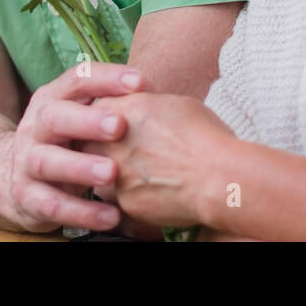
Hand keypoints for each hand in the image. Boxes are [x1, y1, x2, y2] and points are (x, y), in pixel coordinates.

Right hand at [0, 63, 144, 232]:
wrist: (14, 177)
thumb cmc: (68, 141)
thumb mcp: (82, 117)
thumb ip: (113, 106)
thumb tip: (159, 99)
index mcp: (53, 98)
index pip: (76, 79)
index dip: (106, 79)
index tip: (138, 82)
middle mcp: (35, 126)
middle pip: (56, 117)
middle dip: (88, 121)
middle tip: (119, 126)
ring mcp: (26, 162)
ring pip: (49, 162)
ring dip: (81, 167)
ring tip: (112, 173)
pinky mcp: (27, 197)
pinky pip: (53, 205)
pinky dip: (82, 212)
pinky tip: (110, 216)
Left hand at [82, 92, 235, 228]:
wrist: (217, 176)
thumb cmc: (205, 135)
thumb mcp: (175, 103)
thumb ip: (147, 105)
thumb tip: (143, 110)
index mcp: (122, 109)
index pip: (96, 111)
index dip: (107, 120)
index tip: (115, 127)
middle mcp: (109, 140)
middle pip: (88, 142)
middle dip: (101, 147)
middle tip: (123, 152)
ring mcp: (113, 173)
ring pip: (99, 173)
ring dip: (112, 173)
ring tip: (141, 174)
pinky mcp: (123, 202)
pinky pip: (119, 199)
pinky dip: (132, 196)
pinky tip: (154, 192)